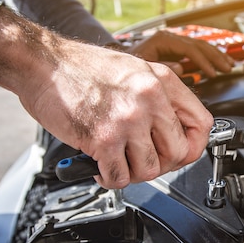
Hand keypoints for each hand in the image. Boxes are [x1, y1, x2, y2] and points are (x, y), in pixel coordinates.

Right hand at [0, 7, 213, 188]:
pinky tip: (101, 168)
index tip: (181, 153)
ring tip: (120, 162)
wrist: (42, 63)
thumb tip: (174, 129)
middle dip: (162, 164)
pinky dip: (110, 179)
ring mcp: (128, 120)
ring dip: (134, 173)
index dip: (194, 146)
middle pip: (178, 153)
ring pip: (150, 170)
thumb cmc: (82, 68)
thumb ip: (158, 96)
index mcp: (161, 81)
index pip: (201, 124)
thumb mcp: (134, 69)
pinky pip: (120, 177)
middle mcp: (149, 99)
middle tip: (143, 160)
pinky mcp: (103, 138)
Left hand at [125, 30, 234, 76]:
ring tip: (229, 66)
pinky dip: (210, 58)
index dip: (202, 61)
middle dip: (215, 57)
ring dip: (217, 56)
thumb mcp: (144, 67)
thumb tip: (181, 68)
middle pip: (199, 45)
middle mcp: (171, 38)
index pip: (189, 49)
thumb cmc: (129, 66)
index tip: (212, 73)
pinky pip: (197, 52)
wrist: (120, 64)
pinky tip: (219, 63)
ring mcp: (175, 43)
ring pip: (201, 46)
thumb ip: (163, 68)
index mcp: (164, 40)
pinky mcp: (177, 50)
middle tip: (227, 68)